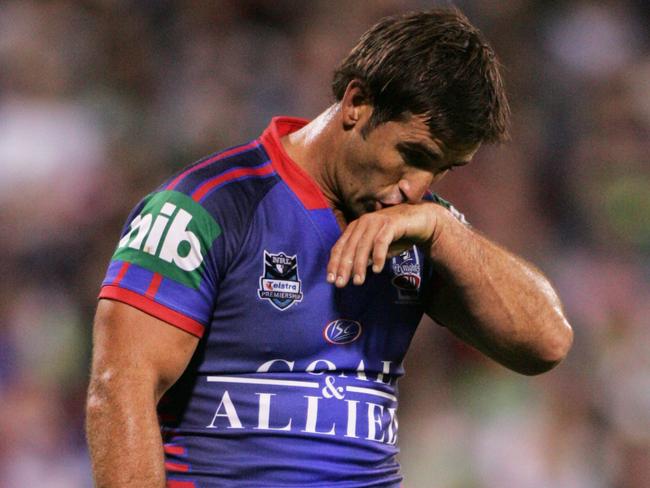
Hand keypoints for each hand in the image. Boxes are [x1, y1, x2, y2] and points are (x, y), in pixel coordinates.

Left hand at [326, 202, 441, 286]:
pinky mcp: (391, 224)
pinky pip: (381, 242)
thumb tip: (351, 275)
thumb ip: (365, 259)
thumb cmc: (396, 237)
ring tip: (358, 282)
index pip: (340, 247)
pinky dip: (378, 256)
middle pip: (349, 247)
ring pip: (363, 246)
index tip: (330, 280)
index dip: (333, 263)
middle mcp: (363, 222)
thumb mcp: (376, 250)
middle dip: (344, 267)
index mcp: (355, 227)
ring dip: (360, 265)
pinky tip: (378, 270)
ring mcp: (376, 221)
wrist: (420, 221)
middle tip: (341, 284)